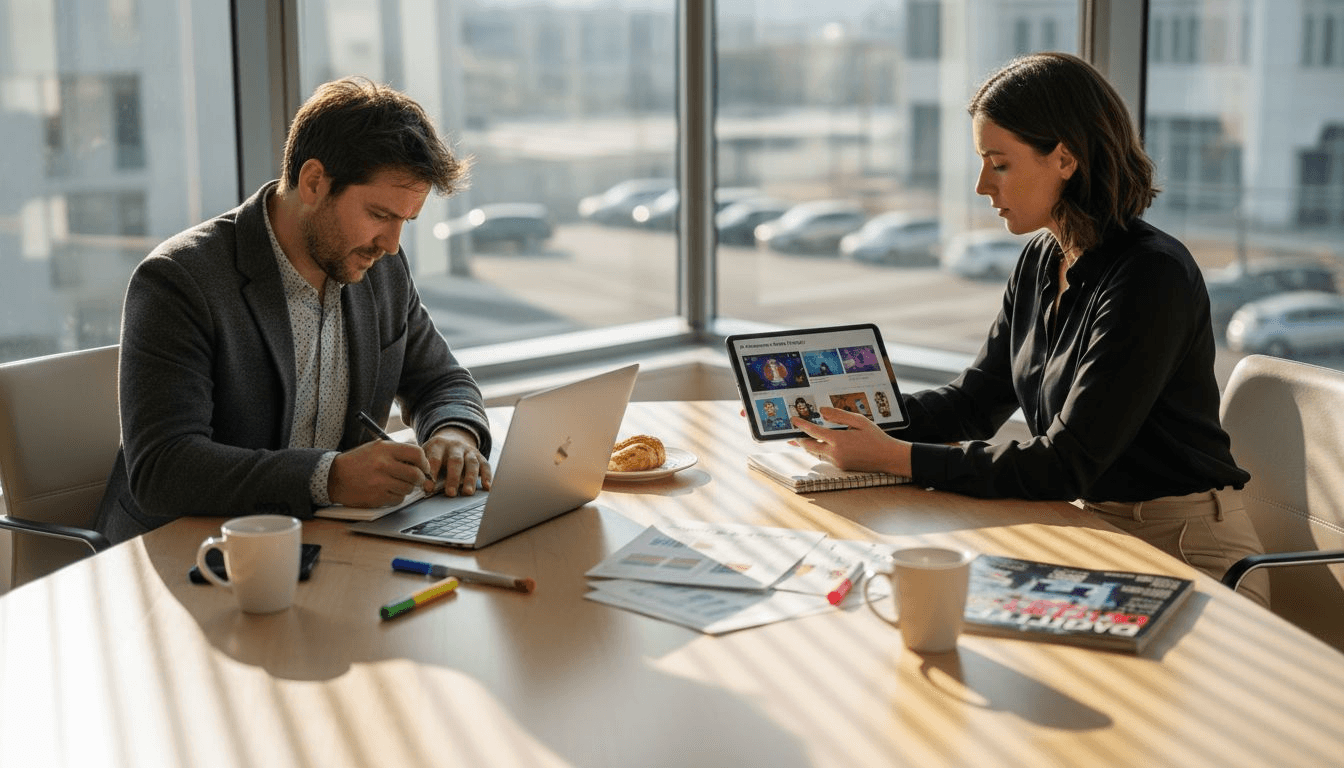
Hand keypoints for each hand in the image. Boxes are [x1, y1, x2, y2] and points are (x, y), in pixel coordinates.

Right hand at [328, 439, 433, 507]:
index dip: (424, 461)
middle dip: (420, 478)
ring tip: (398, 484)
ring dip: (407, 488)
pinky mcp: (377, 497)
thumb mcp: (376, 448)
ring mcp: (380, 482)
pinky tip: (388, 492)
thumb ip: (397, 451)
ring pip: (408, 488)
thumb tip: (421, 460)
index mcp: (385, 449)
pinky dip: (397, 497)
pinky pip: (398, 499)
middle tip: (417, 479)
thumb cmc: (358, 462)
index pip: (416, 453)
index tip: (423, 466)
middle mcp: (383, 464)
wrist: (335, 477)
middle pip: (415, 474)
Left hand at [423, 425, 492, 496]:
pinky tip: (486, 487)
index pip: (435, 458)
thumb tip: (420, 486)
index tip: (429, 488)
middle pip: (456, 461)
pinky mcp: (480, 456)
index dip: (432, 473)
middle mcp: (455, 446)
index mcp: (438, 445)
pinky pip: (485, 465)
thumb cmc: (435, 454)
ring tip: (467, 492)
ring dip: (470, 479)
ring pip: (472, 463)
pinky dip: (487, 476)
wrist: (452, 440)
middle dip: (453, 478)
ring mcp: (469, 450)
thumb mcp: (425, 455)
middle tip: (450, 493)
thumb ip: (422, 468)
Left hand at [790, 406, 911, 475]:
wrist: (888, 457)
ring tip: (801, 438)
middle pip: (809, 446)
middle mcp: (835, 454)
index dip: (801, 425)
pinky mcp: (841, 467)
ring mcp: (837, 462)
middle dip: (799, 439)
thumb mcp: (859, 421)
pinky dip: (820, 451)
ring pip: (816, 454)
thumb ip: (838, 415)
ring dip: (809, 446)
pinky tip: (820, 444)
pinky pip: (825, 458)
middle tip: (791, 433)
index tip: (793, 420)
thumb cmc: (875, 437)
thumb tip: (822, 411)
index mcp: (838, 440)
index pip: (813, 432)